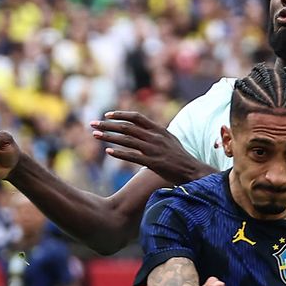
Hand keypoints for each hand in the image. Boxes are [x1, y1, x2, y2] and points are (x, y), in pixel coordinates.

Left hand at [92, 111, 207, 183]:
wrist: (192, 170)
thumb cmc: (180, 156)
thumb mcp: (170, 139)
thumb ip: (156, 132)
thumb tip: (144, 128)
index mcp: (158, 129)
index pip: (136, 117)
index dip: (120, 114)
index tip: (107, 115)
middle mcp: (155, 137)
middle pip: (127, 127)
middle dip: (108, 125)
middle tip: (93, 124)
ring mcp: (153, 149)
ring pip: (127, 140)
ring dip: (109, 137)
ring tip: (95, 135)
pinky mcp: (153, 162)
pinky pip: (132, 156)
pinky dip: (119, 153)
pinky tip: (108, 151)